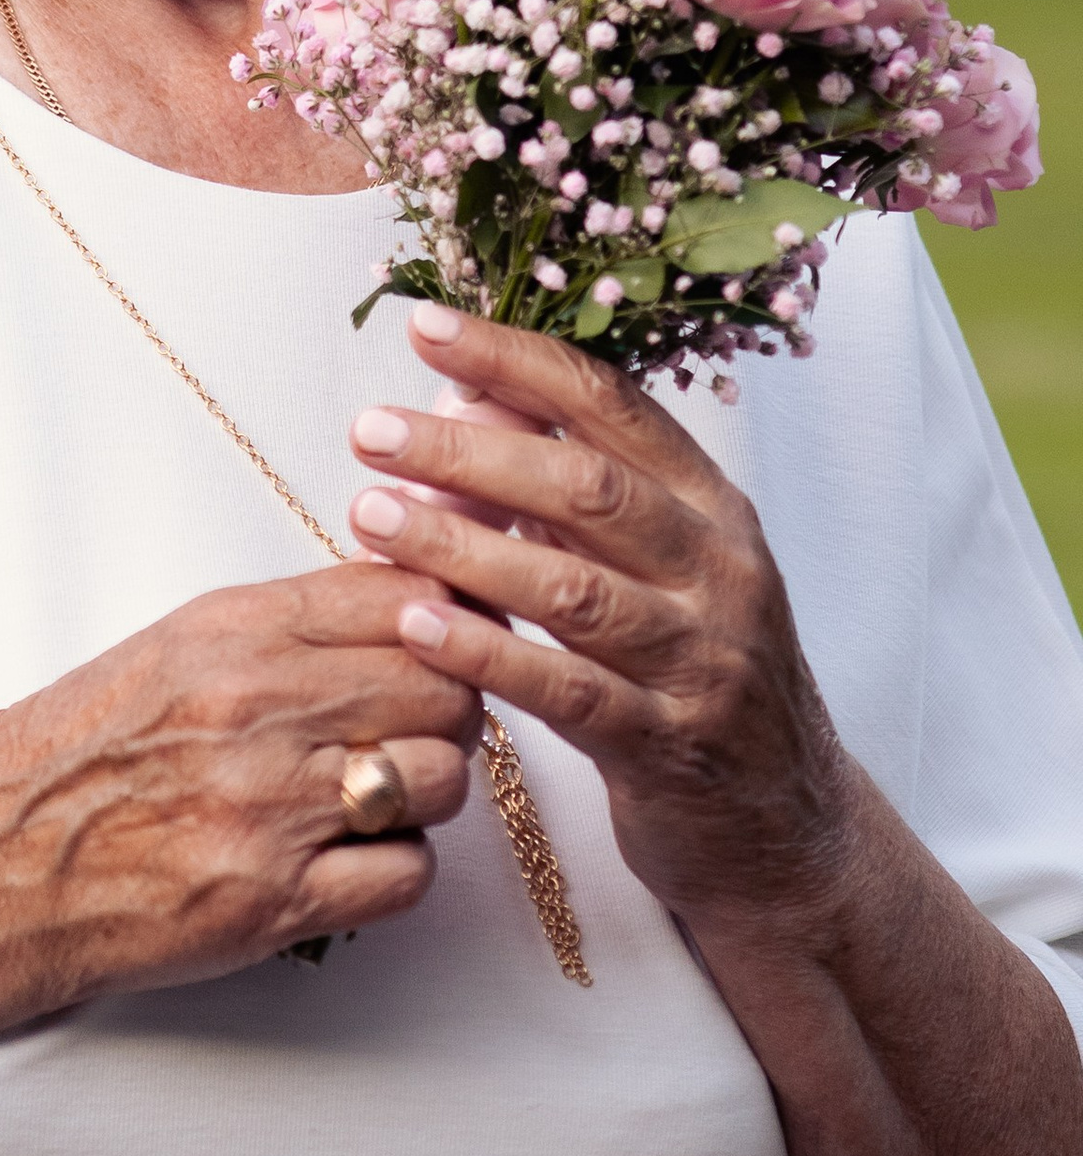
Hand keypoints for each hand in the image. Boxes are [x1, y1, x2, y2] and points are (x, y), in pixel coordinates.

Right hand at [0, 566, 482, 1059]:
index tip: (446, 642)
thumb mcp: (179, 645)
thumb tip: (414, 596)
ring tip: (372, 799)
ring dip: (424, 793)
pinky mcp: (274, 900)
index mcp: (236, 630)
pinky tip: (347, 861)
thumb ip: (294, 621)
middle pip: (445, 687)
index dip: (448, 621)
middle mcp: (260, 707)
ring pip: (441, 779)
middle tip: (411, 729)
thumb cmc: (87, 750)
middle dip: (445, 710)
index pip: (409, 596)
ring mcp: (271, 805)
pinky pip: (409, 875)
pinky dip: (393, 871)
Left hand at [346, 305, 856, 941]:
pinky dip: (486, 651)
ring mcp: (701, 661)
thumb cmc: (694, 674)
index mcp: (713, 506)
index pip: (612, 404)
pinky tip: (416, 624)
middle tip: (371, 430)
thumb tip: (465, 397)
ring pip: (570, 586)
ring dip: (459, 544)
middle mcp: (718, 571)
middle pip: (586, 486)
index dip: (517, 358)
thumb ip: (572, 487)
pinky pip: (566, 690)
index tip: (427, 325)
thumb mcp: (655, 567)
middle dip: (469, 448)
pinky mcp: (668, 747)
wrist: (788, 830)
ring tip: (369, 515)